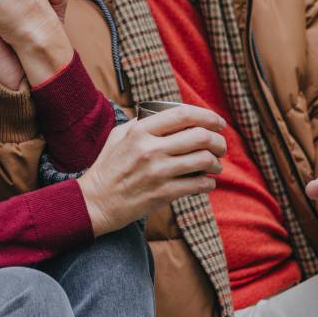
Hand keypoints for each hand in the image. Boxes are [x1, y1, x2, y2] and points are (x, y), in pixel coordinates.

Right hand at [77, 105, 226, 236]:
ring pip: (203, 160)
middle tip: (221, 145)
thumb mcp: (119, 136)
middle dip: (218, 140)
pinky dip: (208, 183)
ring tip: (214, 165)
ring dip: (216, 162)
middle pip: (200, 136)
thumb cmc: (109, 166)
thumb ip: (142, 123)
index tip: (217, 121)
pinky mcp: (163, 194)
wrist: (97, 201)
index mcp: (140, 130)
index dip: (207, 116)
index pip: (183, 115)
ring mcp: (158, 172)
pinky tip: (205, 182)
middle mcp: (150, 149)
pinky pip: (198, 185)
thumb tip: (169, 115)